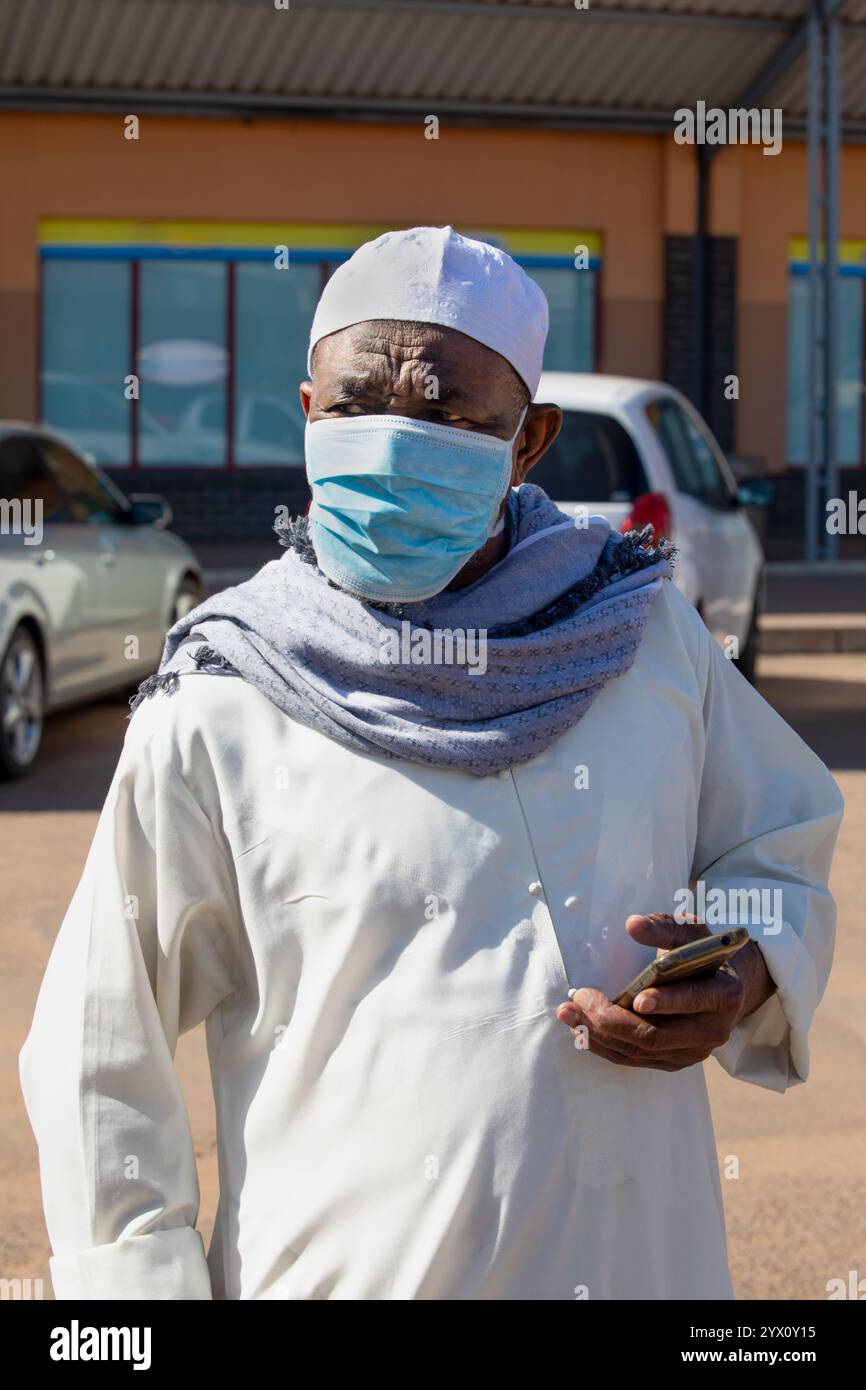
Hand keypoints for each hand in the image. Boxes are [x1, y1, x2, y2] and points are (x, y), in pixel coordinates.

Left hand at [555, 912, 775, 1071]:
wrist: (723, 988)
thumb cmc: (702, 955)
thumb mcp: (691, 934)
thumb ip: (664, 927)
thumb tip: (633, 924)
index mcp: (724, 994)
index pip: (695, 1000)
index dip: (667, 1001)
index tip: (636, 998)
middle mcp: (712, 1030)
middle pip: (657, 1035)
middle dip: (613, 1019)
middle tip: (580, 998)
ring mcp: (693, 1051)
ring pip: (641, 1050)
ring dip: (599, 1034)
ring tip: (568, 1012)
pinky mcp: (674, 1061)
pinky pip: (634, 1059)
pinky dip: (604, 1045)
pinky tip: (580, 1028)